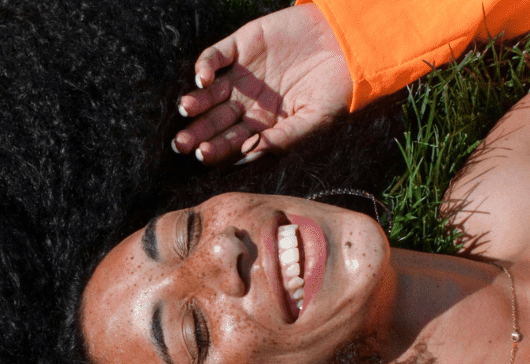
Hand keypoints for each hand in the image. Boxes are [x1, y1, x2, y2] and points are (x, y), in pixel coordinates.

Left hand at [173, 5, 352, 165]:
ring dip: (195, 102)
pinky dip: (205, 66)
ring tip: (187, 110)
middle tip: (181, 143)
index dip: (215, 149)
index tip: (203, 155)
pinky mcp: (241, 45)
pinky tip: (203, 78)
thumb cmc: (336, 88)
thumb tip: (250, 154)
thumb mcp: (315, 119)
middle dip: (197, 133)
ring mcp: (241, 75)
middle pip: (214, 122)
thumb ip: (284, 138)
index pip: (230, 143)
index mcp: (260, 126)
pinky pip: (216, 57)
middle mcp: (246, 103)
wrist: (348, 42)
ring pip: (209, 93)